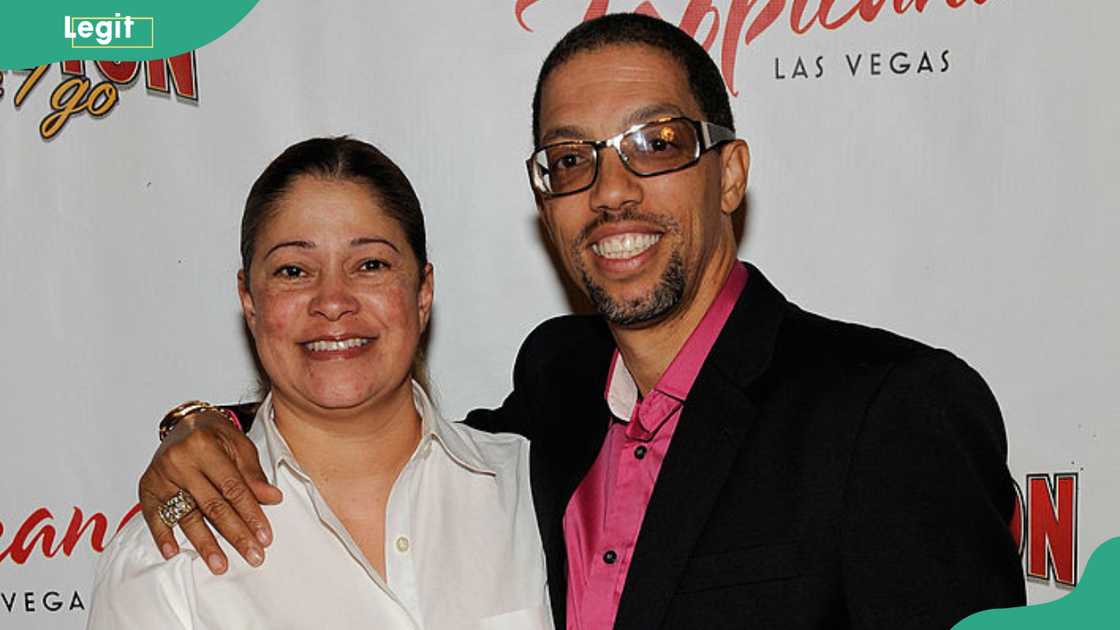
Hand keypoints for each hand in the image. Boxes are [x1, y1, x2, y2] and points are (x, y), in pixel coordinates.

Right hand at [139, 409, 282, 573]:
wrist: (184, 423)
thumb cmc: (215, 435)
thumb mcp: (240, 446)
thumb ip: (253, 474)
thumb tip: (272, 498)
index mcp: (205, 446)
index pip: (233, 488)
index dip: (251, 513)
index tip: (264, 536)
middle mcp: (180, 461)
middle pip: (212, 506)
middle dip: (235, 534)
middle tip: (252, 555)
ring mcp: (161, 476)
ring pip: (186, 516)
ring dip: (204, 544)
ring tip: (220, 564)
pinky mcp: (147, 487)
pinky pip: (154, 516)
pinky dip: (163, 536)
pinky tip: (173, 552)